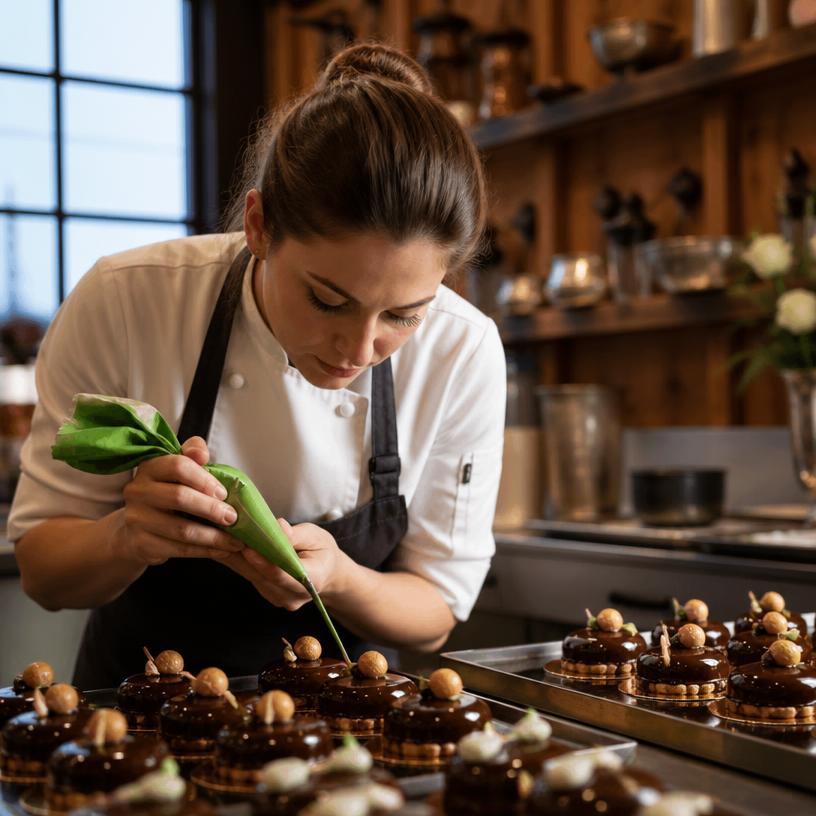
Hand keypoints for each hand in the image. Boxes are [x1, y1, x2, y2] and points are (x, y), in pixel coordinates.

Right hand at [113, 436, 243, 566]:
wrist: (137, 529)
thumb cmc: (168, 493)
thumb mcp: (178, 470)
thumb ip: (192, 454)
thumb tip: (202, 454)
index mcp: (150, 467)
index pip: (178, 465)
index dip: (204, 479)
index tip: (223, 492)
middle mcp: (138, 491)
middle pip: (179, 497)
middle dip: (211, 508)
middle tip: (233, 517)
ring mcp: (137, 518)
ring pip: (181, 529)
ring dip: (213, 536)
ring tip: (235, 541)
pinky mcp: (141, 543)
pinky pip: (179, 549)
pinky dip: (205, 550)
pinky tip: (222, 550)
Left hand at [220, 519, 347, 610]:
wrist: (327, 571)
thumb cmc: (322, 551)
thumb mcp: (316, 536)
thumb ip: (297, 534)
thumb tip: (279, 526)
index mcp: (312, 581)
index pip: (283, 575)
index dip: (264, 563)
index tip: (248, 548)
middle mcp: (294, 596)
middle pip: (264, 577)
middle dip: (245, 557)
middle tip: (227, 537)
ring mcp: (280, 599)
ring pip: (254, 578)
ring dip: (238, 559)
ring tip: (223, 539)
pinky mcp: (269, 595)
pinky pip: (252, 578)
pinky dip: (241, 563)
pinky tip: (228, 547)